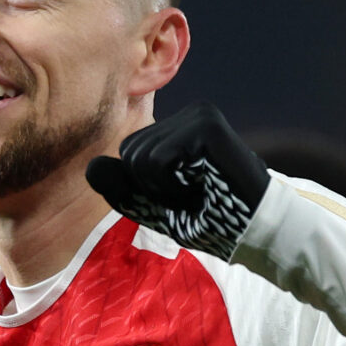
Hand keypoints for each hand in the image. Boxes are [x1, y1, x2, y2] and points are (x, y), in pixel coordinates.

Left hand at [84, 102, 270, 261]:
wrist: (254, 231)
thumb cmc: (211, 220)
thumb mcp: (154, 208)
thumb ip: (122, 189)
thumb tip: (90, 166)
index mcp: (179, 128)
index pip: (128, 153)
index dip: (145, 188)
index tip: (183, 195)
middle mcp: (189, 114)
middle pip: (129, 153)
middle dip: (151, 188)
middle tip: (194, 194)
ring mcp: (199, 116)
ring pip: (140, 158)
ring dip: (165, 189)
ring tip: (201, 189)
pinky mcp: (206, 126)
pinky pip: (158, 162)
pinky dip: (174, 186)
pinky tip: (205, 184)